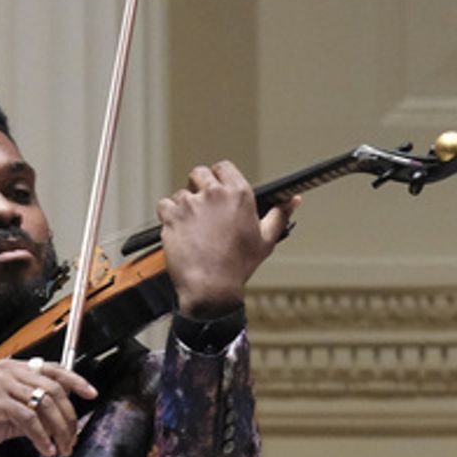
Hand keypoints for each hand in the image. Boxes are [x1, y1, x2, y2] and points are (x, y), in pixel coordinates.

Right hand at [0, 359, 96, 456]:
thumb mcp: (3, 415)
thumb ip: (27, 414)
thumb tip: (51, 426)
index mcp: (12, 369)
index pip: (52, 369)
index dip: (75, 380)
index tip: (91, 394)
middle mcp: (8, 371)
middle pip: (54, 388)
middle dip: (69, 417)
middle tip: (71, 439)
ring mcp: (1, 384)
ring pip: (44, 403)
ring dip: (58, 429)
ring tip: (60, 448)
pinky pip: (28, 418)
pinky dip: (40, 436)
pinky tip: (43, 449)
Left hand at [158, 159, 298, 316]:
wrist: (211, 288)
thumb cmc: (238, 266)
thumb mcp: (266, 240)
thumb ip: (280, 215)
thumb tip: (293, 201)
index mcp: (238, 193)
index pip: (223, 167)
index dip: (217, 177)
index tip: (216, 189)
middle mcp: (214, 194)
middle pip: (199, 174)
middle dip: (198, 187)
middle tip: (201, 208)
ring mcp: (191, 204)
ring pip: (181, 193)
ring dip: (183, 205)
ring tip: (190, 226)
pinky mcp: (172, 217)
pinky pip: (164, 206)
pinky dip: (167, 216)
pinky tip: (177, 229)